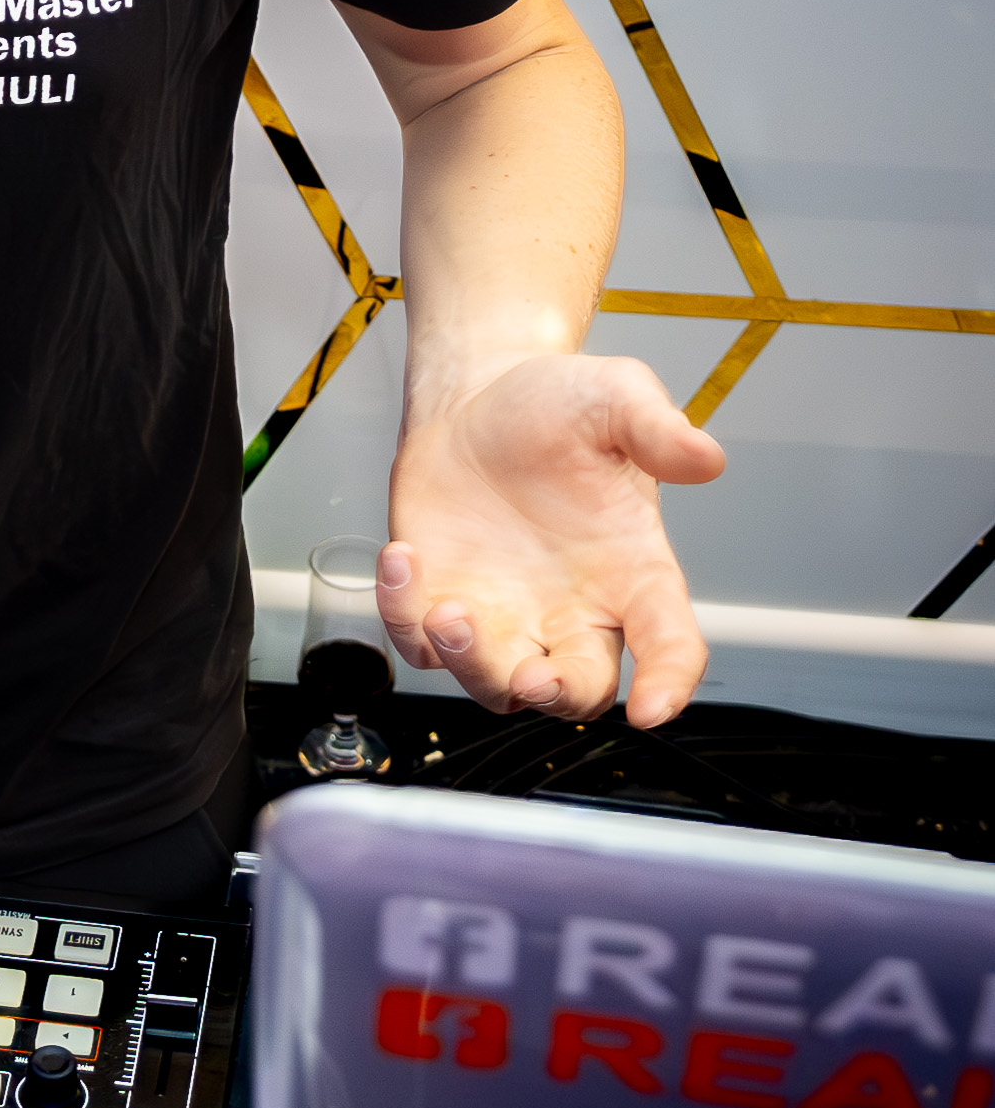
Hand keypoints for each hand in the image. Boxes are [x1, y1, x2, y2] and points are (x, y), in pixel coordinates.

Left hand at [379, 352, 724, 726]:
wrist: (475, 400)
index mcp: (633, 574)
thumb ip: (658, 429)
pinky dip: (405, 618)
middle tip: (532, 678)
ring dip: (471, 665)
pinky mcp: (442, 603)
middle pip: (578, 692)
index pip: (670, 644)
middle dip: (558, 697)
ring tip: (447, 611)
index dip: (670, 683)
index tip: (653, 708)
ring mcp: (506, 617)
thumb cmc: (556, 407)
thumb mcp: (616, 398)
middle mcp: (573, 611)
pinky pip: (421, 645)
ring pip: (494, 687)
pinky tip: (402, 558)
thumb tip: (705, 457)